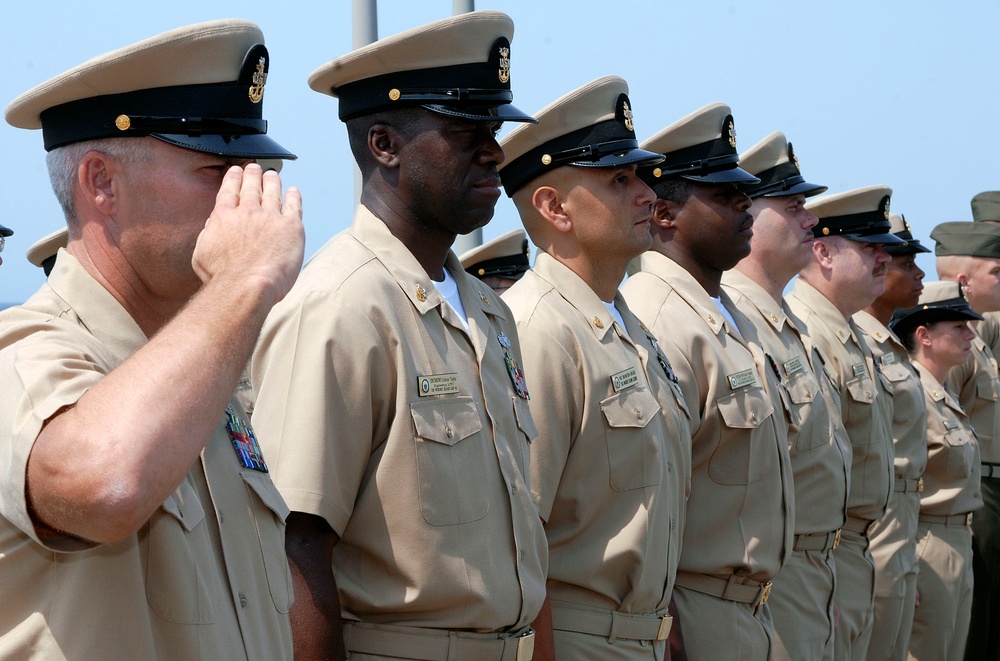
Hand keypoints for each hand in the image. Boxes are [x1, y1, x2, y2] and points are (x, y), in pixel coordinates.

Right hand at [193, 163, 303, 305]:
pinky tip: (294, 191)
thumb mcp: (202, 254)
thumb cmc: (222, 278)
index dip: (233, 178)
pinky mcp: (291, 227)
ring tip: (272, 175)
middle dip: (252, 174)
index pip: (229, 191)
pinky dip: (294, 196)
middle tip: (254, 167)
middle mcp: (247, 212)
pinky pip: (294, 206)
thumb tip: (213, 223)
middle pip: (251, 186)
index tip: (236, 171)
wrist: (246, 286)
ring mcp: (270, 217)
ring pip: (272, 191)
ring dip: (272, 181)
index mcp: (224, 217)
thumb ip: (208, 234)